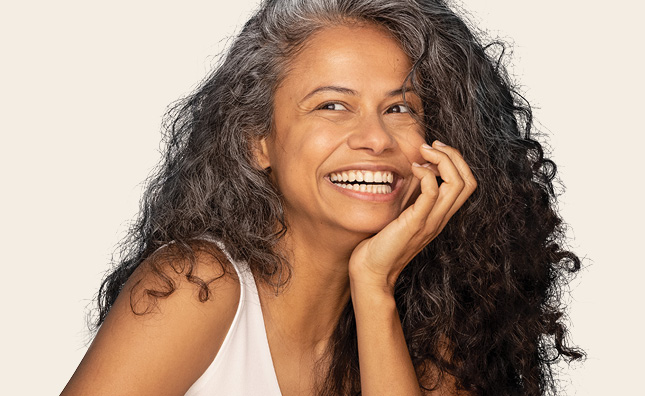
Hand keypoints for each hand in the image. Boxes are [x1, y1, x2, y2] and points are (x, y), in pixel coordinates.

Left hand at [348, 140, 476, 293]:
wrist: (372, 272)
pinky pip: (432, 193)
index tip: (433, 150)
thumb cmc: (381, 243)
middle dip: (453, 155)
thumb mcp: (402, 214)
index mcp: (440, 215)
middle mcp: (441, 218)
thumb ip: (412, 196)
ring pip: (457, 184)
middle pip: (468, 180)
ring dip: (443, 159)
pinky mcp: (416, 223)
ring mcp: (431, 221)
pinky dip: (426, 174)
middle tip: (430, 146)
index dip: (456, 161)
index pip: (467, 183)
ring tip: (423, 152)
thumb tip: (414, 170)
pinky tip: (411, 169)